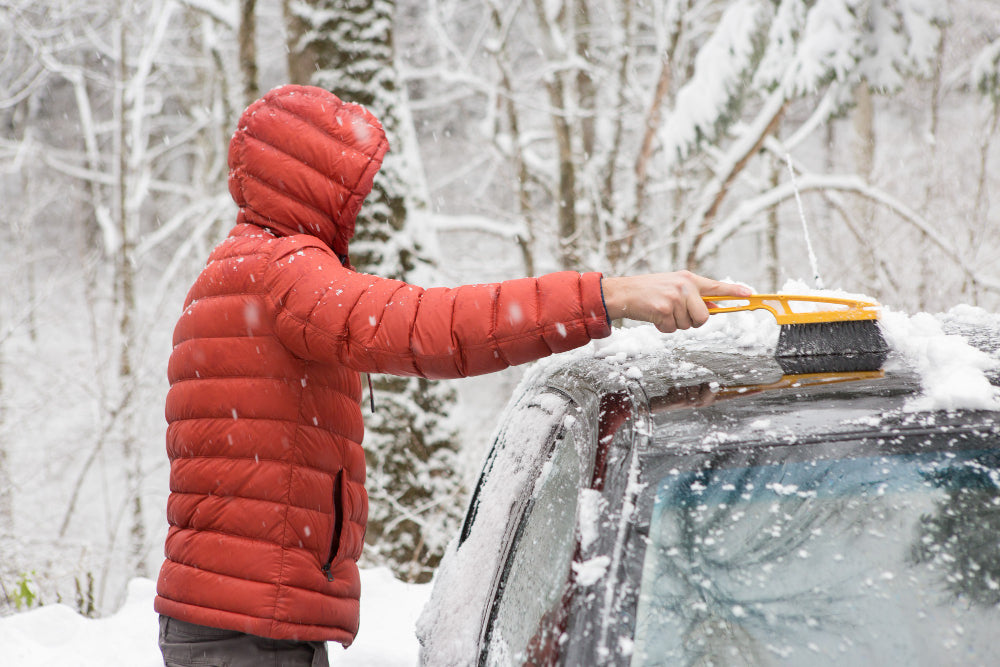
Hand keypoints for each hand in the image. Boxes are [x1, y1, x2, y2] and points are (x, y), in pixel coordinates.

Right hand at [601, 271, 750, 332]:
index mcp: (689, 279)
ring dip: (675, 324)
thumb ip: (693, 295)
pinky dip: (664, 328)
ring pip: (688, 325)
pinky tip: (655, 317)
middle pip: (704, 317)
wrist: (624, 293)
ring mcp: (675, 298)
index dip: (735, 291)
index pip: (717, 286)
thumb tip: (712, 307)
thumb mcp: (673, 285)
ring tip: (662, 312)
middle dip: (692, 321)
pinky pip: (673, 329)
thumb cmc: (649, 291)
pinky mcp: (664, 310)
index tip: (750, 294)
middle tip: (677, 314)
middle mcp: (684, 287)